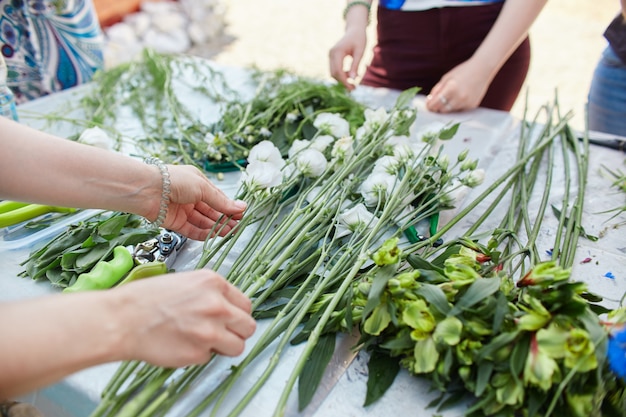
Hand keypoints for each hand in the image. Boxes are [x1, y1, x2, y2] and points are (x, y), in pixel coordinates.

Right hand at [114, 270, 255, 366]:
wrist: (123, 319)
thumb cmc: (147, 299)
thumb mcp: (186, 282)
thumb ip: (212, 294)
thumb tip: (229, 308)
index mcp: (214, 283)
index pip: (246, 304)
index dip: (237, 314)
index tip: (230, 319)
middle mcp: (217, 306)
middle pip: (248, 327)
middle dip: (237, 332)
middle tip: (222, 333)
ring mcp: (210, 331)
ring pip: (237, 346)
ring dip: (224, 347)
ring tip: (203, 341)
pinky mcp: (199, 352)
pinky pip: (210, 358)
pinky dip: (199, 355)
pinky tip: (182, 344)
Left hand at [160, 165, 246, 240]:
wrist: (147, 189)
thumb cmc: (174, 181)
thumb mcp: (203, 188)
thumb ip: (221, 201)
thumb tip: (241, 207)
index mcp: (197, 184)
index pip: (217, 198)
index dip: (229, 207)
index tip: (240, 215)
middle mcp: (190, 197)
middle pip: (211, 211)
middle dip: (224, 219)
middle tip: (237, 227)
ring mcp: (183, 211)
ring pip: (203, 222)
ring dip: (216, 228)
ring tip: (229, 233)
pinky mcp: (175, 223)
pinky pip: (192, 230)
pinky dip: (203, 234)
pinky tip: (214, 236)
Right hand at [329, 27, 367, 90]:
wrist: (355, 30)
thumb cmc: (359, 39)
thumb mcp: (360, 52)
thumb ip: (356, 65)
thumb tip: (353, 79)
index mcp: (337, 52)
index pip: (338, 71)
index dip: (344, 81)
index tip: (352, 88)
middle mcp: (331, 54)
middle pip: (334, 73)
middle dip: (343, 82)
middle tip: (354, 88)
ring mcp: (330, 55)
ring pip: (333, 73)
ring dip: (342, 79)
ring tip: (353, 81)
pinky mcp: (332, 57)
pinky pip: (334, 69)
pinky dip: (341, 74)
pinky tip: (350, 74)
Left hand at [425, 58, 492, 113]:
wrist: (482, 70)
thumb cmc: (463, 71)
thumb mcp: (446, 78)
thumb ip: (437, 90)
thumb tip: (429, 101)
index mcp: (450, 88)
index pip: (435, 103)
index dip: (430, 106)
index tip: (428, 105)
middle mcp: (459, 98)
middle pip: (442, 110)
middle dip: (437, 107)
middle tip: (436, 103)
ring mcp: (466, 103)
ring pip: (450, 111)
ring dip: (447, 107)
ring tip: (450, 97)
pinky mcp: (472, 106)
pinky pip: (459, 109)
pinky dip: (456, 106)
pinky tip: (460, 97)